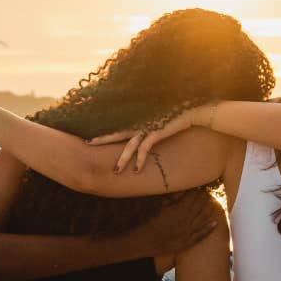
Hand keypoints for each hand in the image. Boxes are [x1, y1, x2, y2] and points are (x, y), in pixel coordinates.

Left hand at [87, 103, 210, 172]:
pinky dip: (140, 159)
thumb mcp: (162, 121)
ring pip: (130, 145)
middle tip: (88, 144)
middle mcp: (141, 123)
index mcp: (140, 120)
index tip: (92, 136)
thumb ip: (153, 126)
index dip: (106, 132)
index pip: (119, 127)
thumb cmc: (178, 114)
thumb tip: (148, 133)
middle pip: (117, 133)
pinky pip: (145, 148)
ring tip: (116, 171)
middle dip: (102, 140)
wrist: (192, 109)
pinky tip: (137, 170)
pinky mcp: (157, 131)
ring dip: (122, 159)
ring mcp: (148, 127)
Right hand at [130, 190, 226, 255]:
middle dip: (205, 199)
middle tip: (210, 192)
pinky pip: (200, 236)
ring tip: (215, 203)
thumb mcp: (158, 208)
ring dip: (209, 210)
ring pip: (202, 219)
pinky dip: (208, 229)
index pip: (192, 198)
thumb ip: (172, 199)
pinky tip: (215, 223)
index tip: (202, 186)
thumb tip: (184, 190)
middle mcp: (184, 221)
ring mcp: (186, 233)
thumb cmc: (149, 223)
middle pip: (199, 207)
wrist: (143, 242)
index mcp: (177, 211)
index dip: (198, 192)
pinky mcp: (186, 243)